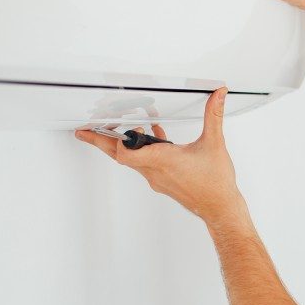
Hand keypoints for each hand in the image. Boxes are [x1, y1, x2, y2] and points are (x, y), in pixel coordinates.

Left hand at [74, 88, 247, 224]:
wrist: (220, 209)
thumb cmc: (215, 184)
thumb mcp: (215, 144)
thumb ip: (214, 116)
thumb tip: (218, 95)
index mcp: (163, 160)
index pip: (125, 152)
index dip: (113, 140)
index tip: (106, 129)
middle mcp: (155, 171)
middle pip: (119, 156)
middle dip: (101, 141)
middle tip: (84, 132)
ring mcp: (158, 179)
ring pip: (132, 160)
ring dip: (124, 145)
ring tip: (118, 131)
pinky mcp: (164, 182)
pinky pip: (145, 164)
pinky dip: (144, 151)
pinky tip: (157, 139)